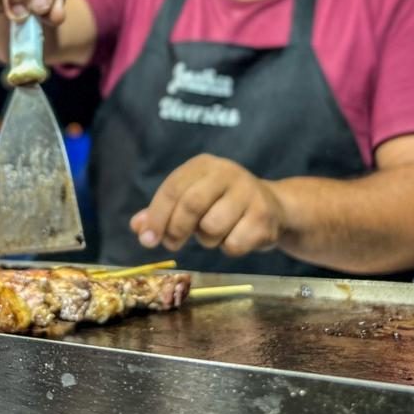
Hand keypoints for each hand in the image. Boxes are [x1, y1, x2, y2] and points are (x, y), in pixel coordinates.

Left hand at [129, 154, 285, 255]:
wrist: (275, 207)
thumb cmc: (222, 204)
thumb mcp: (192, 200)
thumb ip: (163, 212)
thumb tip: (138, 227)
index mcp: (203, 165)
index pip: (172, 189)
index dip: (156, 216)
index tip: (147, 239)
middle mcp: (227, 172)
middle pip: (191, 205)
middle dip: (176, 229)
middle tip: (172, 244)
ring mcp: (248, 193)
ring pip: (212, 227)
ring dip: (206, 240)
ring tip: (214, 232)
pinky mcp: (264, 217)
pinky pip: (233, 244)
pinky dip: (228, 248)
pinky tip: (236, 236)